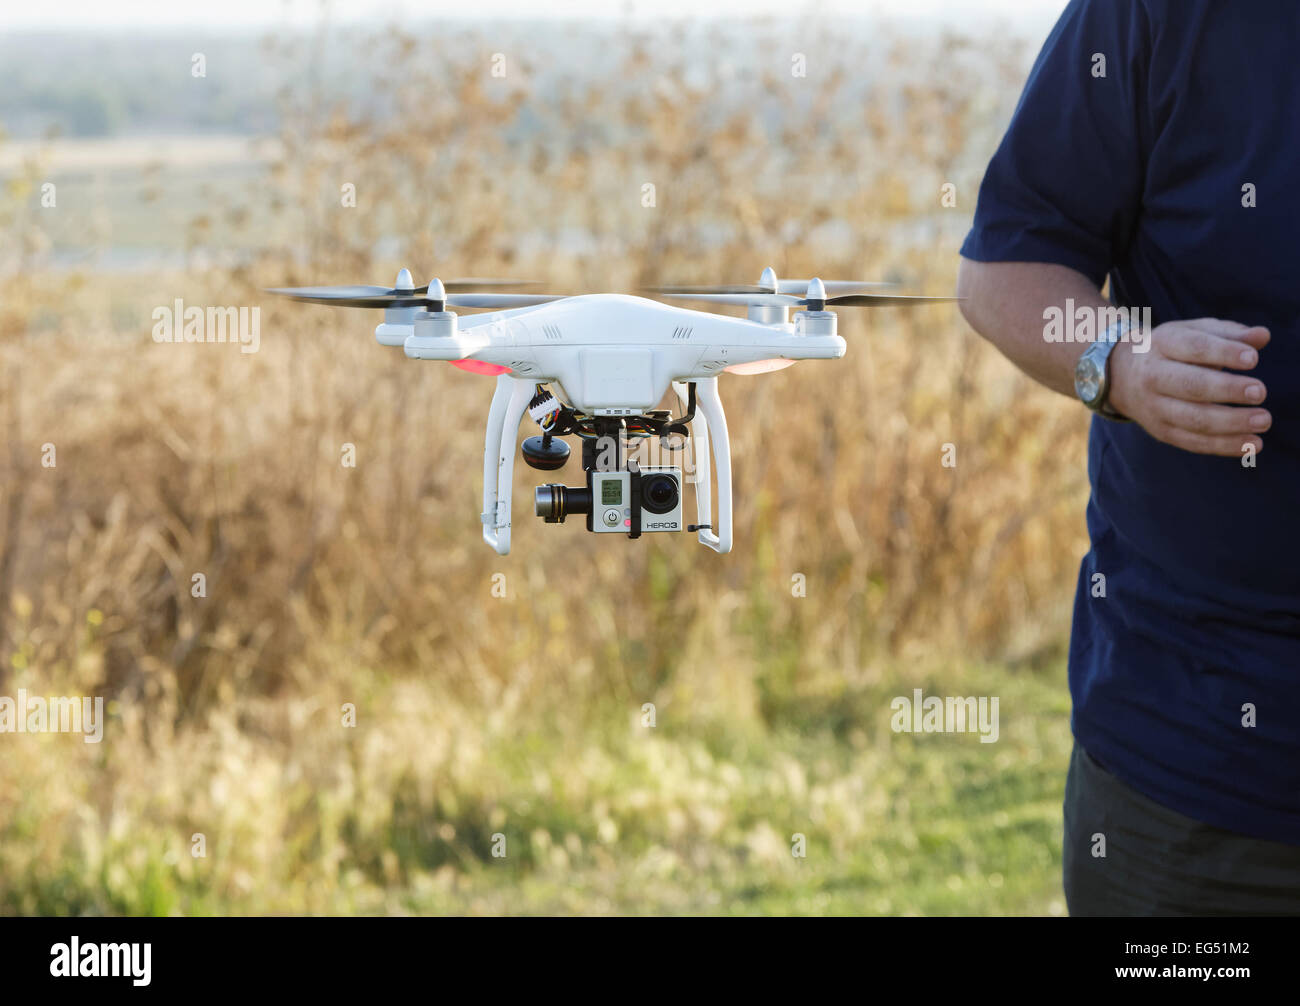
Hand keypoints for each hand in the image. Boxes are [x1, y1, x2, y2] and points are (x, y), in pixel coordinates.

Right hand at [1107, 319, 1270, 456]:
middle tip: (1261, 392)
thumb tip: (1262, 336)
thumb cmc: (1171, 349)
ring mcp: (1154, 408)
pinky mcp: (1161, 432)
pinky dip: (1224, 445)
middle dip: (1226, 390)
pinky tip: (1252, 444)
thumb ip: (1229, 333)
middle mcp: (1153, 377)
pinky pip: (1193, 442)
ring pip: (1192, 419)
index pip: (1194, 347)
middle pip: (1190, 385)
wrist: (1120, 376)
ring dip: (1230, 423)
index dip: (1223, 353)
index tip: (1253, 359)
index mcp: (1163, 345)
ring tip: (1264, 421)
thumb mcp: (1193, 332)